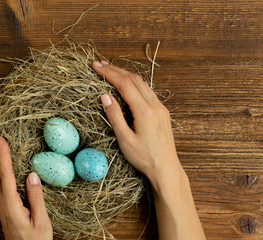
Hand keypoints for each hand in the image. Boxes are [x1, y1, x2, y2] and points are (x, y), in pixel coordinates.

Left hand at [0, 131, 52, 239]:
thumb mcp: (41, 221)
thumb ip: (36, 198)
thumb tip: (32, 174)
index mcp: (11, 205)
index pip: (5, 174)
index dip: (3, 154)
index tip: (1, 138)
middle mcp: (2, 202)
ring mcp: (2, 204)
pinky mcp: (5, 206)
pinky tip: (3, 164)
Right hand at [93, 61, 205, 239]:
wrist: (166, 168)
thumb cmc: (144, 157)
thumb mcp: (125, 139)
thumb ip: (115, 116)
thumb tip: (105, 95)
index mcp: (144, 111)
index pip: (125, 84)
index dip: (109, 73)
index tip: (96, 67)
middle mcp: (155, 105)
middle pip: (134, 79)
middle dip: (116, 70)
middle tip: (100, 65)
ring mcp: (161, 108)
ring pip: (142, 83)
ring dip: (126, 75)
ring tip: (111, 70)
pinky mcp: (162, 112)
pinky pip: (148, 91)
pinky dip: (135, 84)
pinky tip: (127, 85)